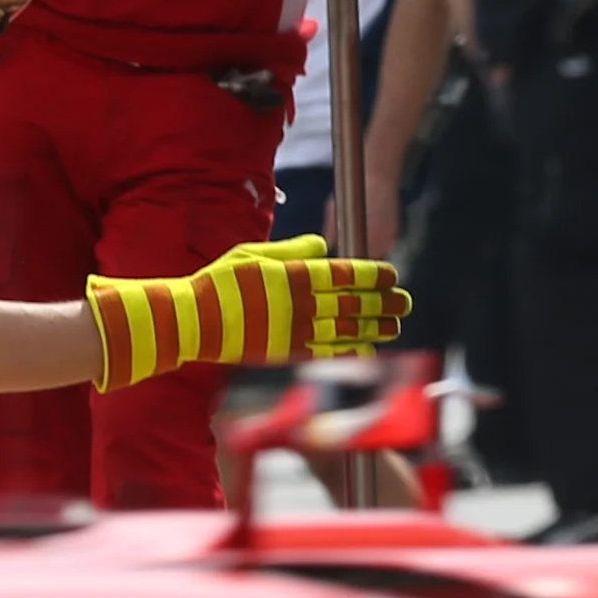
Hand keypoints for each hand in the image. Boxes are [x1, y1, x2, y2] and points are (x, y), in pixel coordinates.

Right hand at [87, 235, 408, 391]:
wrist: (193, 320)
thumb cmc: (219, 282)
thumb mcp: (254, 253)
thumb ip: (292, 250)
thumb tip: (323, 245)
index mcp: (293, 274)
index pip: (345, 274)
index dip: (372, 275)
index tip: (392, 275)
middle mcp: (300, 303)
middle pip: (352, 302)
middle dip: (382, 302)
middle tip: (405, 302)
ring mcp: (294, 329)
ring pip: (345, 328)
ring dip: (373, 327)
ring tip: (394, 325)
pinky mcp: (286, 352)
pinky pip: (327, 351)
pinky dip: (351, 350)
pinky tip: (369, 348)